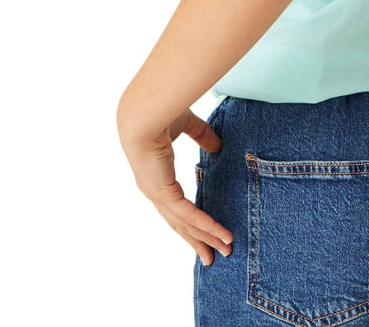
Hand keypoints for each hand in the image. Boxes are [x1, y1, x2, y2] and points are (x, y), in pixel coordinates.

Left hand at [118, 105, 232, 265]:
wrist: (143, 115)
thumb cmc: (160, 114)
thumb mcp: (187, 126)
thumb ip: (202, 136)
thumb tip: (218, 147)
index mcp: (157, 178)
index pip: (176, 207)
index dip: (191, 221)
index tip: (205, 232)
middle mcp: (155, 192)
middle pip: (180, 224)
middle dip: (198, 241)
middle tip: (214, 255)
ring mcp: (158, 195)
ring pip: (185, 224)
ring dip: (206, 238)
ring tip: (224, 250)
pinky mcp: (164, 192)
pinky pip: (188, 214)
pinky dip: (206, 225)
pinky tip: (220, 234)